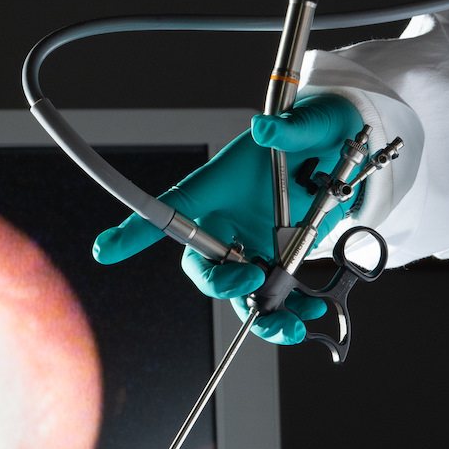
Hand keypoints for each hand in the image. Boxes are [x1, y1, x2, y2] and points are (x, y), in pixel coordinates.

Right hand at [88, 93, 363, 344]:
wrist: (343, 147)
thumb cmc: (314, 132)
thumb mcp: (309, 123)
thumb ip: (289, 128)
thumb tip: (267, 129)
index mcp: (218, 186)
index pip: (171, 208)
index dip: (136, 230)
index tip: (105, 250)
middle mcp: (228, 221)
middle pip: (204, 264)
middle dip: (221, 283)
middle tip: (253, 279)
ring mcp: (253, 243)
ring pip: (240, 291)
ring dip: (261, 315)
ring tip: (290, 325)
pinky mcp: (281, 258)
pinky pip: (276, 295)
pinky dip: (292, 310)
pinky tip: (311, 312)